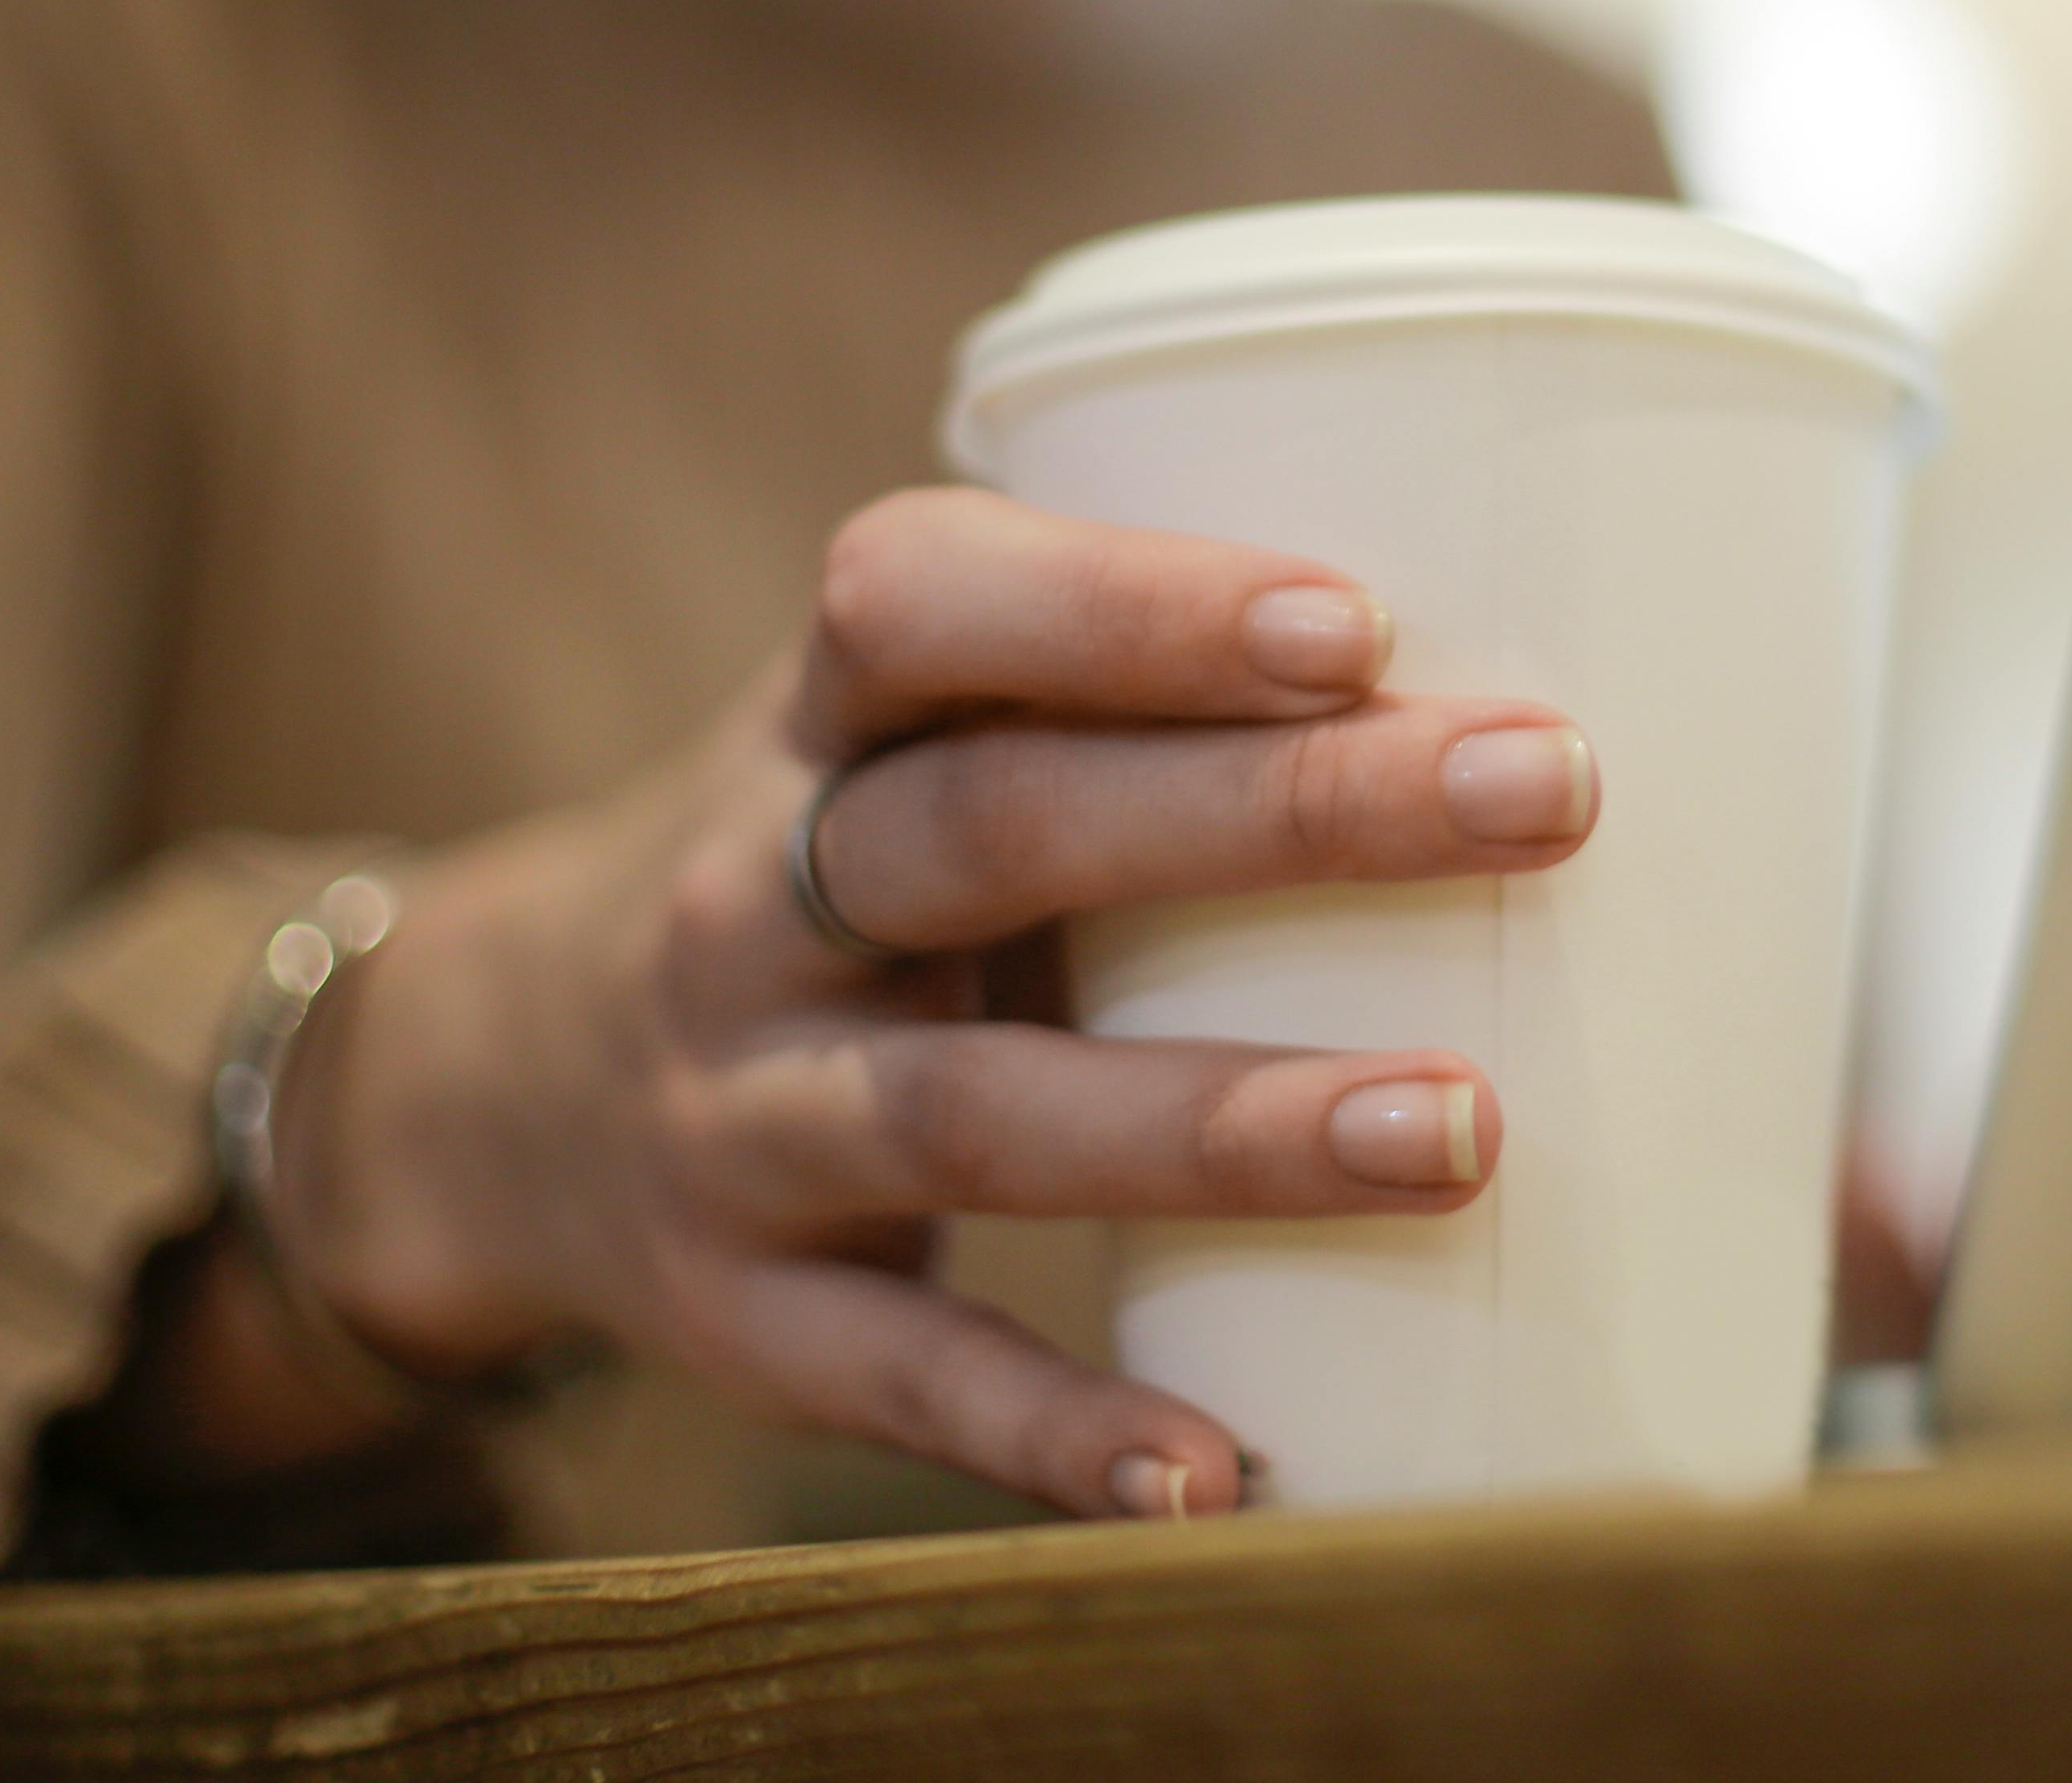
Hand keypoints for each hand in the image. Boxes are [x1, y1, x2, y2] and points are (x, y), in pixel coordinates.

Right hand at [263, 489, 1596, 1521]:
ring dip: (1224, 1122)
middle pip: (1000, 829)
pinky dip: (1060, 1429)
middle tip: (1548, 788)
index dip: (1131, 601)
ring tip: (1460, 1132)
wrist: (491, 1077)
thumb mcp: (910, 741)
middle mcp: (752, 896)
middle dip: (1279, 811)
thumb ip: (1135, 705)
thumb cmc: (840, 862)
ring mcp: (733, 1107)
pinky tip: (1222, 1469)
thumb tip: (1581, 673)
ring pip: (974, 1109)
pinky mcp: (734, 1310)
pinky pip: (901, 1375)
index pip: (925, 602)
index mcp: (817, 717)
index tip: (1357, 617)